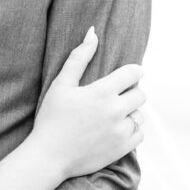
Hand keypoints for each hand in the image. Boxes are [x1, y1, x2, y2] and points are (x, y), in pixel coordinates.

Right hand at [29, 26, 146, 177]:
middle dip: (132, 93)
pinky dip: (132, 131)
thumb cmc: (52, 118)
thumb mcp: (61, 84)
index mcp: (101, 92)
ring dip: (131, 113)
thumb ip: (79, 57)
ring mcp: (120, 131)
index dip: (134, 72)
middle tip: (119, 96)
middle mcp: (115, 110)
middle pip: (140, 95)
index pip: (133, 74)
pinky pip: (139, 135)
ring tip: (115, 116)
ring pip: (140, 115)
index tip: (132, 74)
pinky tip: (117, 130)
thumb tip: (93, 32)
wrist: (49, 157)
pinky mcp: (122, 148)